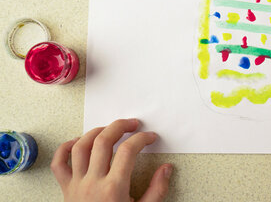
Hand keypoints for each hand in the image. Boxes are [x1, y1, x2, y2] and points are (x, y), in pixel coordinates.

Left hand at [51, 119, 171, 201]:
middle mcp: (93, 182)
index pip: (128, 150)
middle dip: (120, 126)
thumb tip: (166, 169)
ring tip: (109, 129)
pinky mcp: (66, 189)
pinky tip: (78, 142)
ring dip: (96, 132)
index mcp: (113, 188)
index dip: (142, 139)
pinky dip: (66, 148)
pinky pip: (59, 163)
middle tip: (133, 124)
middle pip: (103, 141)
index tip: (150, 137)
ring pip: (81, 146)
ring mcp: (77, 184)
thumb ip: (157, 191)